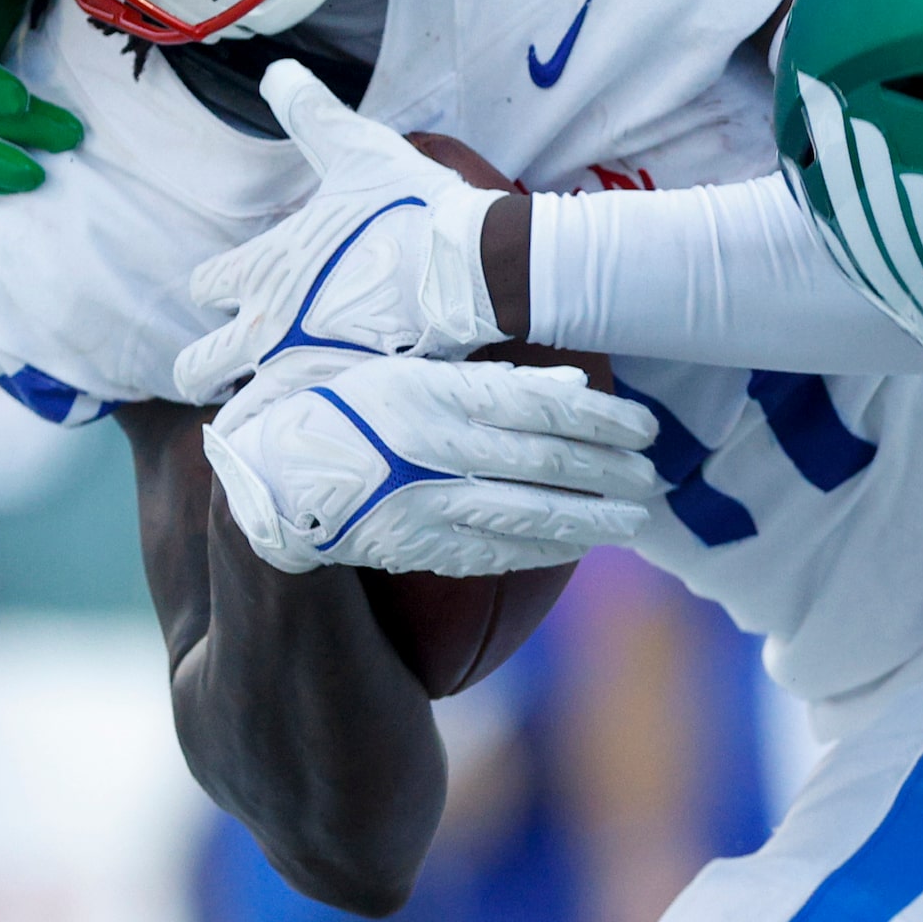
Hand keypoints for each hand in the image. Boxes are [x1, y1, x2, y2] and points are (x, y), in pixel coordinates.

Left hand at [177, 63, 508, 410]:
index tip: (246, 288)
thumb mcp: (356, 150)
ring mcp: (301, 374)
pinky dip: (300, 437)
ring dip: (252, 410)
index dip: (219, 288)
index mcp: (260, 271)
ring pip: (241, 418)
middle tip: (243, 360)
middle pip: (194, 370)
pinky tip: (320, 425)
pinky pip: (298, 437)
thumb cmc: (412, 207)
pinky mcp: (341, 402)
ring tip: (280, 400)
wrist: (472, 266)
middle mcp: (264, 330)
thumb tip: (276, 72)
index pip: (203, 288)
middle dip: (208, 368)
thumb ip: (310, 115)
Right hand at [200, 355, 657, 576]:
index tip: (645, 426)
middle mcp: (438, 445)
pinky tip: (576, 548)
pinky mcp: (416, 543)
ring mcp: (427, 499)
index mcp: (438, 392)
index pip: (541, 403)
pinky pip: (492, 550)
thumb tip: (569, 381)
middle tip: (655, 478)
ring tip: (635, 520)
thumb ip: (490, 378)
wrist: (268, 476)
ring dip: (589, 517)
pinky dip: (541, 549)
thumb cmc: (342, 408)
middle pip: (546, 459)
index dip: (602, 417)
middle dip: (610, 471)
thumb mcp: (409, 371)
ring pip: (527, 510)